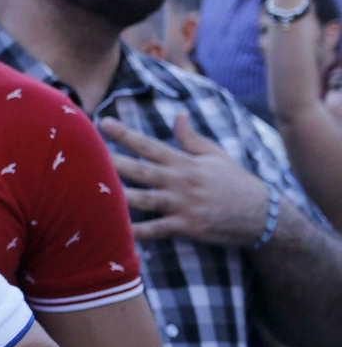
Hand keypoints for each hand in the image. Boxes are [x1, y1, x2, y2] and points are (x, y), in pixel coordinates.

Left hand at [100, 113, 268, 244]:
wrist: (261, 214)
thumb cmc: (235, 182)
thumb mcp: (215, 155)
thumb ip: (191, 138)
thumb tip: (178, 114)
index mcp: (185, 162)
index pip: (149, 145)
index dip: (125, 134)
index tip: (103, 123)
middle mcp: (180, 181)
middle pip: (140, 170)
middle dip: (111, 162)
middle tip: (84, 155)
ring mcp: (182, 204)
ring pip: (143, 199)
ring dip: (116, 196)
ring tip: (90, 192)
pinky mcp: (186, 226)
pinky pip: (156, 230)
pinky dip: (136, 232)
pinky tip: (114, 231)